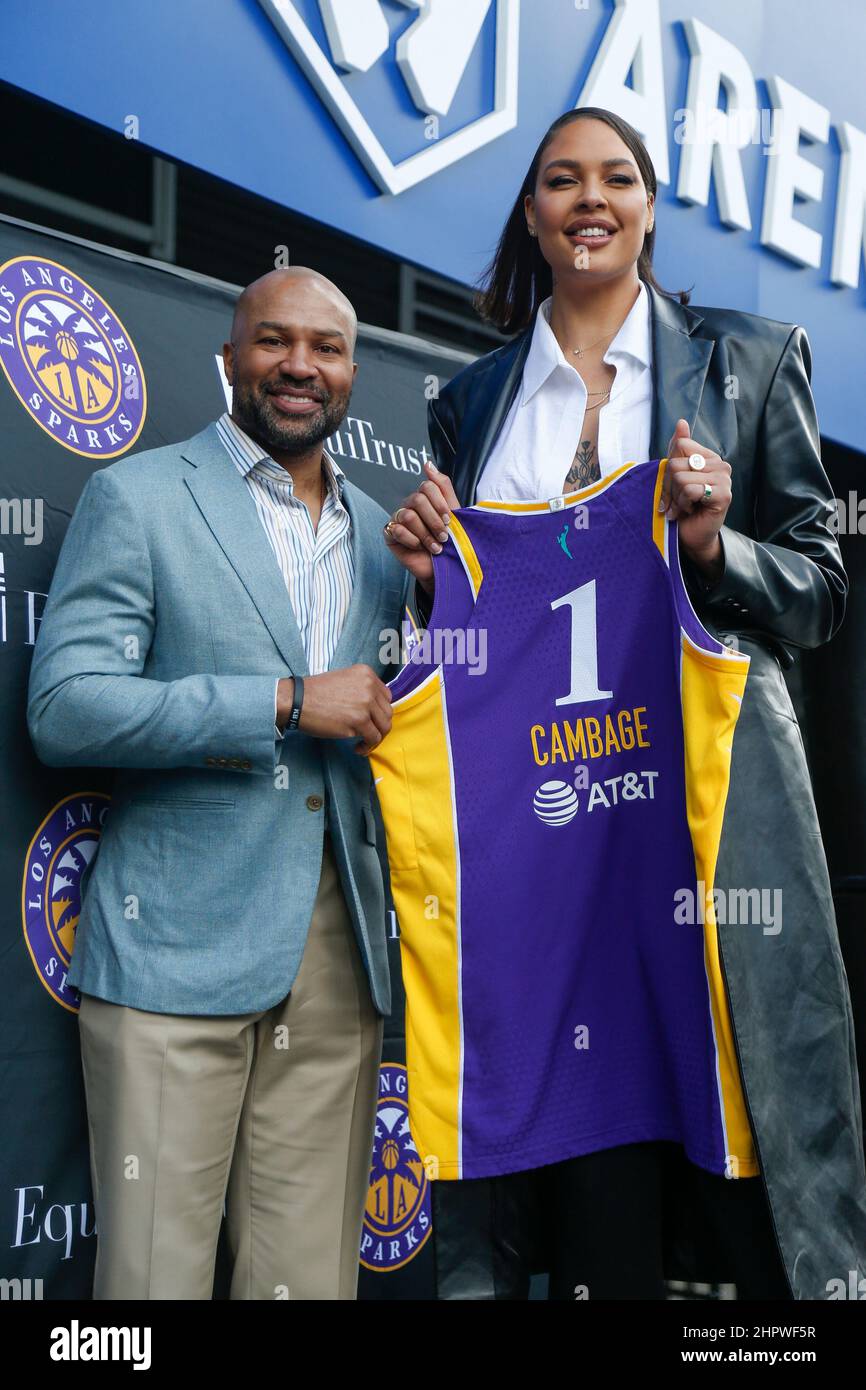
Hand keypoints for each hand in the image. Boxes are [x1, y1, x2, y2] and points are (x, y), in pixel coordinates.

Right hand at [276, 666, 392, 753]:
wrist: (297, 701)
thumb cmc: (315, 693)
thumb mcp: (344, 680)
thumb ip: (362, 690)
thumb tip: (375, 710)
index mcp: (367, 674)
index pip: (386, 697)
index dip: (379, 712)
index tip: (371, 720)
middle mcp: (369, 687)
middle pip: (387, 712)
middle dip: (379, 726)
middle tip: (368, 735)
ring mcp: (366, 704)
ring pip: (384, 727)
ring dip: (376, 739)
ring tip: (363, 743)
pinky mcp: (359, 721)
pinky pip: (373, 738)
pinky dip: (367, 746)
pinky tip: (358, 747)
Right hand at [382, 460, 461, 592]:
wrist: (444, 569)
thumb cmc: (450, 542)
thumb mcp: (453, 512)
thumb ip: (443, 486)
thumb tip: (427, 463)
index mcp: (426, 498)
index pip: (427, 486)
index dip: (439, 503)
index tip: (449, 519)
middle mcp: (410, 505)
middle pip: (417, 499)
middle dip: (434, 521)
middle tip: (444, 536)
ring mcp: (398, 518)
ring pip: (408, 515)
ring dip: (425, 534)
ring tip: (435, 547)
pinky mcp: (389, 533)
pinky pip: (396, 529)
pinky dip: (411, 540)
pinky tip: (418, 548)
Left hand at [660, 419, 730, 577]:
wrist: (692, 536)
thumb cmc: (683, 507)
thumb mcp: (675, 476)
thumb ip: (677, 449)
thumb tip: (682, 422)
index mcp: (709, 457)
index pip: (679, 445)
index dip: (669, 468)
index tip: (674, 486)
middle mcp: (720, 464)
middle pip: (676, 462)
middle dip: (670, 486)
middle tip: (678, 500)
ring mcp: (725, 479)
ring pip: (681, 477)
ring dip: (677, 498)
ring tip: (685, 506)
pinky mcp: (724, 495)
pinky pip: (690, 490)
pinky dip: (684, 503)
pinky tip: (692, 510)